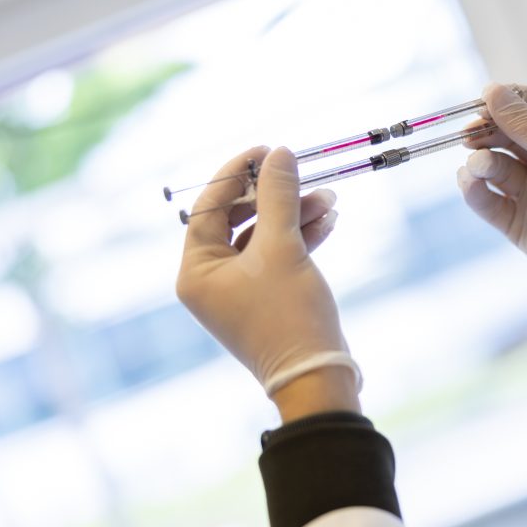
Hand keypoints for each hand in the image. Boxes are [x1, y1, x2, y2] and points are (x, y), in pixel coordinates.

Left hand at [176, 146, 359, 419]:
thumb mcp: (282, 247)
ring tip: (330, 197)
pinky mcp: (268, 297)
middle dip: (276, 196)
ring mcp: (240, 290)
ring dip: (295, 214)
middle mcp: (211, 280)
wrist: (317, 375)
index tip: (266, 151)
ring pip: (265, 236)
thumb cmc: (288, 314)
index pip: (208, 207)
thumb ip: (279, 196)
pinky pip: (279, 255)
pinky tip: (328, 219)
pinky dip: (301, 237)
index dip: (238, 174)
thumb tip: (279, 154)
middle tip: (301, 172)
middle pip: (239, 219)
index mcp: (197, 270)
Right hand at [458, 85, 526, 342]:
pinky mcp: (515, 221)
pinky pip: (486, 199)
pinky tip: (469, 183)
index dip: (507, 101)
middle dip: (486, 131)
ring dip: (481, 162)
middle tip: (469, 135)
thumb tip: (492, 90)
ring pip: (493, 165)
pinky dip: (474, 189)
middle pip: (506, 133)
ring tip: (480, 167)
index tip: (484, 101)